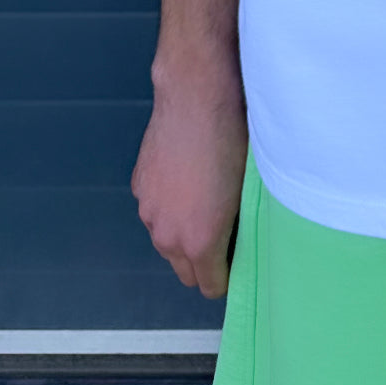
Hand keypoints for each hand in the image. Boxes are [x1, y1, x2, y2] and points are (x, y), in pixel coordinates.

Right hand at [131, 57, 247, 298]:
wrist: (198, 97)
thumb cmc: (235, 140)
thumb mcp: (246, 192)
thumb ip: (238, 227)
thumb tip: (240, 240)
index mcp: (199, 242)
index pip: (210, 287)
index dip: (227, 276)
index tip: (239, 260)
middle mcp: (167, 235)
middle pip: (184, 271)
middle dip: (204, 262)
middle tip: (228, 234)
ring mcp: (148, 211)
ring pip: (167, 240)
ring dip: (184, 232)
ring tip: (207, 200)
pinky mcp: (139, 187)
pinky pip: (156, 210)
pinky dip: (169, 205)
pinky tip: (187, 177)